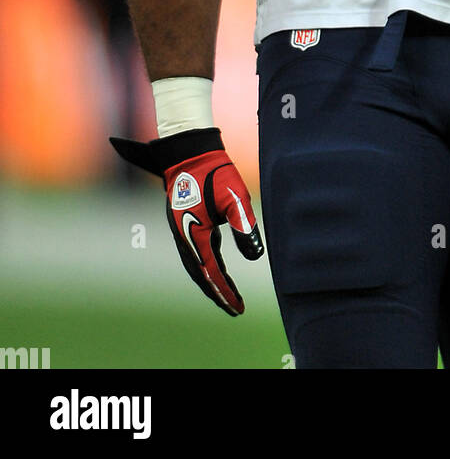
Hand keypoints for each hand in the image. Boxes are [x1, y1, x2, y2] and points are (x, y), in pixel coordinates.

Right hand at [110, 127, 263, 313]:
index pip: (212, 272)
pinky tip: (220, 266)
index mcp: (194, 235)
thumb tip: (255, 256)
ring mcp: (183, 229)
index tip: (238, 308)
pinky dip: (209, 263)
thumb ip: (244, 226)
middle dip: (218, 292)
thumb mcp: (235, 198)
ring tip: (228, 293)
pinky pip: (198, 250)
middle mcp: (184, 237)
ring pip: (197, 263)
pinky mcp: (186, 221)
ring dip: (212, 279)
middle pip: (201, 274)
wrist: (190, 151)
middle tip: (234, 308)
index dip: (226, 291)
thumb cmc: (215, 171)